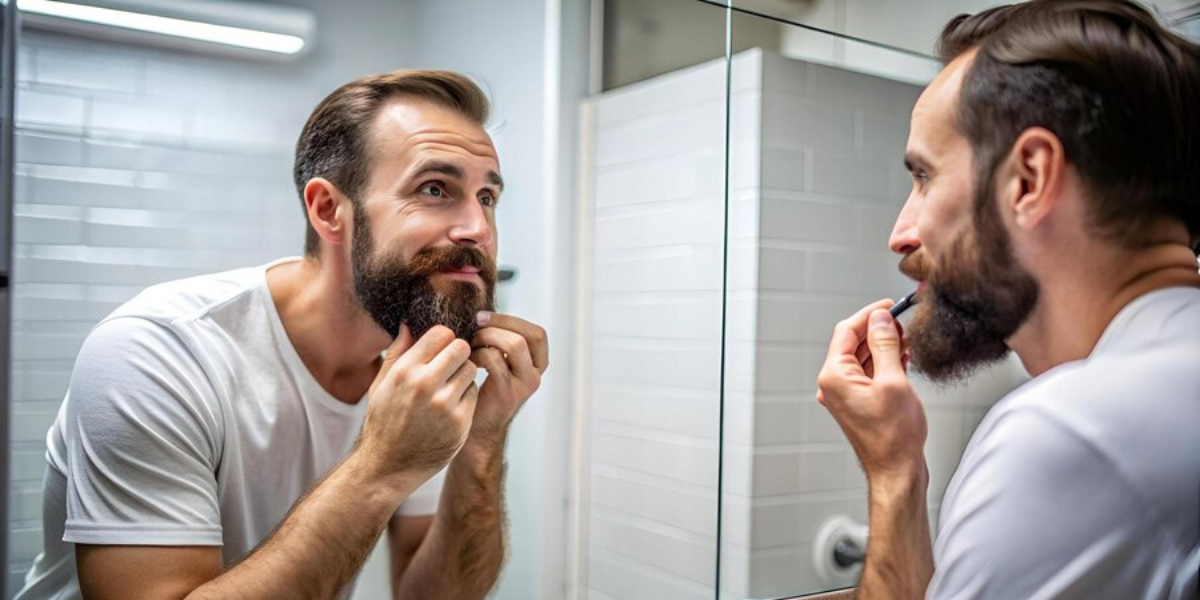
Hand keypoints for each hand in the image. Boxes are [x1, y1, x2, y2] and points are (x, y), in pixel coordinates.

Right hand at [358, 325, 478, 481]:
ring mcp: (445, 404)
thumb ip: (398, 352)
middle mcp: (425, 384)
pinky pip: (474, 393)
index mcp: (404, 371)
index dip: (443, 339)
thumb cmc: (383, 422)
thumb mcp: (381, 385)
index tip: (440, 350)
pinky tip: (451, 406)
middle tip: (450, 365)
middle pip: (461, 347)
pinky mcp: (460, 422)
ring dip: (463, 375)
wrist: (388, 466)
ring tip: (448, 387)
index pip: (441, 333)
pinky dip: (466, 396)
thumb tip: (409, 323)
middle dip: (457, 353)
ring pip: (471, 369)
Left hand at [468, 312, 548, 442]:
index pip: (537, 334)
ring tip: (470, 344)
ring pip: (515, 344)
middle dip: (501, 324)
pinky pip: (495, 360)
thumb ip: (497, 343)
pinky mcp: (508, 393)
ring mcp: (524, 385)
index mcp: (536, 365)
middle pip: (530, 335)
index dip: (512, 321)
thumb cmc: (479, 394)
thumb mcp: (495, 365)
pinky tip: (468, 361)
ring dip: (488, 336)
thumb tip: (480, 314)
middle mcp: (535, 375)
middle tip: (476, 325)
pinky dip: (478, 353)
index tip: (484, 318)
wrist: (474, 432)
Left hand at [817, 300, 926, 483]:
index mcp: (834, 376)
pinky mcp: (857, 402)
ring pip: (862, 358)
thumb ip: (885, 345)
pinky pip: (867, 373)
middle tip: (903, 322)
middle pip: (853, 343)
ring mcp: (844, 395)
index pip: (847, 330)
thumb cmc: (894, 437)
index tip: (889, 305)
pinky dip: (883, 362)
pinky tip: (902, 357)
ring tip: (907, 339)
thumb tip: (881, 319)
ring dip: (883, 346)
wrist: (897, 471)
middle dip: (878, 329)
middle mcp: (833, 384)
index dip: (869, 314)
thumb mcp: (894, 380)